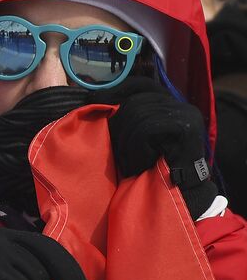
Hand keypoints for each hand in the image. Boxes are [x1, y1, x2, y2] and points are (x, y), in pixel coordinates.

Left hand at [96, 79, 216, 216]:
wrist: (176, 196)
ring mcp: (186, 115)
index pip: (140, 83)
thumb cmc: (149, 168)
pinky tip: (140, 164)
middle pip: (134, 102)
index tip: (93, 98)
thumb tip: (94, 97)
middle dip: (118, 127)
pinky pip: (147, 129)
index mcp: (169, 104)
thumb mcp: (134, 137)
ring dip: (126, 143)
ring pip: (137, 115)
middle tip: (118, 153)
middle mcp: (180, 105)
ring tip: (130, 163)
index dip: (115, 89)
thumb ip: (126, 116)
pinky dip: (136, 148)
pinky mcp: (186, 128)